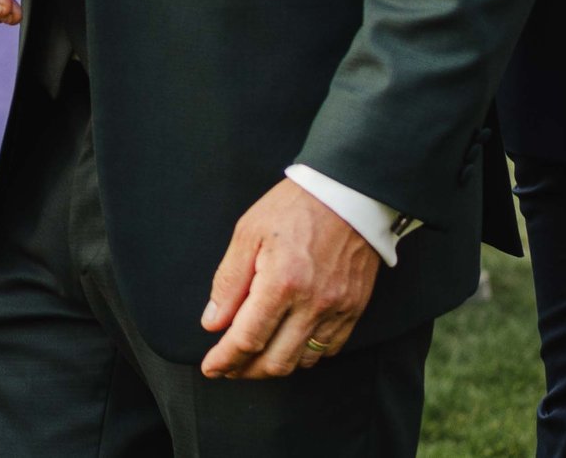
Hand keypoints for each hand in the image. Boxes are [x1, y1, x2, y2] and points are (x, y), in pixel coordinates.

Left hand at [200, 179, 382, 378]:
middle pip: (277, 361)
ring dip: (275, 366)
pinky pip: (328, 349)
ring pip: (303, 361)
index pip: (248, 338)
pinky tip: (287, 345)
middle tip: (228, 368)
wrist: (347, 195)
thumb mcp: (247, 234)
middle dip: (247, 371)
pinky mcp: (355, 310)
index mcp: (281, 283)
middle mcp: (313, 304)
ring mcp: (338, 310)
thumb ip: (229, 282)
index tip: (210, 368)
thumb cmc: (292, 208)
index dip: (226, 359)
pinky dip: (304, 355)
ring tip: (252, 358)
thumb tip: (213, 322)